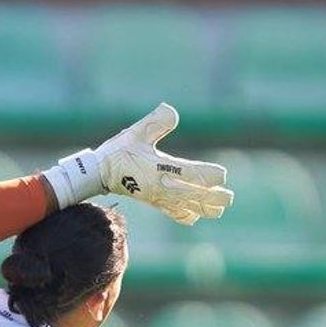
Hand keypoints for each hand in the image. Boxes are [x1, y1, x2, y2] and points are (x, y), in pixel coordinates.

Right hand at [95, 103, 232, 223]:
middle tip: (228, 198)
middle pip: (193, 195)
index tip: (222, 175)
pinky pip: (171, 213)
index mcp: (159, 168)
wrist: (97, 173)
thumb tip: (172, 110)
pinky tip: (194, 216)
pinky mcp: (152, 202)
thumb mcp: (135, 132)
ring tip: (219, 210)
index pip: (190, 173)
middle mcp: (160, 185)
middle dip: (213, 197)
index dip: (208, 175)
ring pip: (185, 207)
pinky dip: (185, 216)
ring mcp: (157, 197)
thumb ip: (155, 122)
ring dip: (204, 208)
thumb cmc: (117, 151)